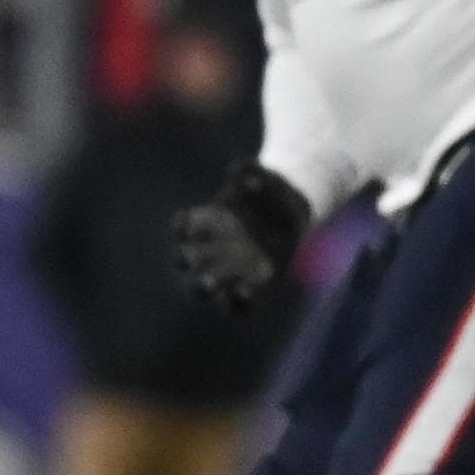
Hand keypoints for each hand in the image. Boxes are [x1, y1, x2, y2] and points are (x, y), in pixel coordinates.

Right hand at [172, 163, 308, 314]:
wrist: (291, 211)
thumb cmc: (269, 190)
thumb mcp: (263, 175)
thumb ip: (250, 170)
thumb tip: (238, 171)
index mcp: (207, 220)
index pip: (183, 225)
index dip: (183, 225)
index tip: (188, 223)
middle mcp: (210, 247)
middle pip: (186, 258)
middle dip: (186, 260)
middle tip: (188, 259)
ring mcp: (228, 268)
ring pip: (204, 283)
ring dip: (204, 285)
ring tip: (210, 284)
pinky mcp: (249, 283)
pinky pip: (235, 303)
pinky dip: (235, 303)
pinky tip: (244, 295)